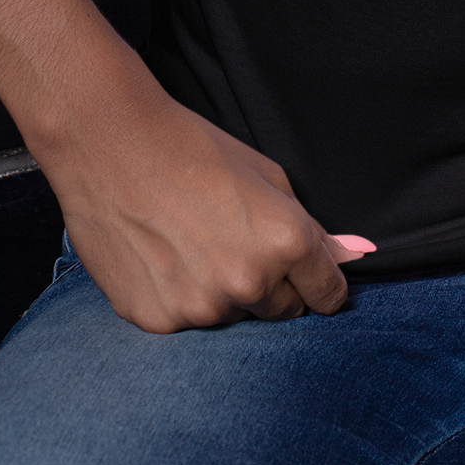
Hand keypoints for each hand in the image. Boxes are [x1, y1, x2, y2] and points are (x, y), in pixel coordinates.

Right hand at [38, 86, 375, 332]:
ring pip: (231, 316)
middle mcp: (247, 283)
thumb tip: (354, 256)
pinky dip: (180, 297)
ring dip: (223, 293)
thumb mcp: (267, 176)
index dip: (320, 282)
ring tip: (192, 243)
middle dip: (272, 285)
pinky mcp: (156, 319)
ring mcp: (199, 308)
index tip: (309, 276)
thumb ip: (311, 227)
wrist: (110, 144)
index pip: (328, 294)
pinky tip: (161, 256)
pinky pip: (185, 320)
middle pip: (282, 310)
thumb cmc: (194, 148)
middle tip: (237, 242)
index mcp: (284, 243)